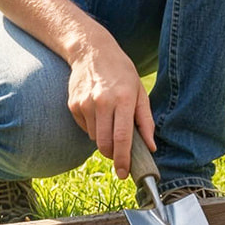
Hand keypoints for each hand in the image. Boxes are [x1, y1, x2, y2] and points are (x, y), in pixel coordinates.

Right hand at [66, 32, 153, 179]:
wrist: (92, 51)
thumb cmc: (121, 72)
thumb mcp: (139, 91)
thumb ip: (146, 120)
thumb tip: (151, 147)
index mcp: (123, 99)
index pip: (122, 137)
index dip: (123, 159)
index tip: (124, 173)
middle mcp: (103, 102)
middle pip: (105, 144)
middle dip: (112, 155)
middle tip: (119, 154)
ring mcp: (85, 104)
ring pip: (94, 138)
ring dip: (103, 139)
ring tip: (110, 120)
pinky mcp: (73, 105)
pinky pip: (85, 128)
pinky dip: (93, 127)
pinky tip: (98, 111)